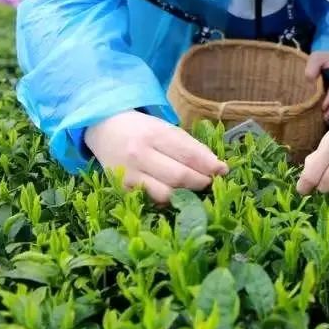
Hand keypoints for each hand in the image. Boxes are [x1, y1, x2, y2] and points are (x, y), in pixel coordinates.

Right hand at [83, 110, 228, 204]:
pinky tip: (175, 193)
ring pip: (166, 193)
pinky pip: (152, 200)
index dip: (210, 166)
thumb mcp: (166, 129)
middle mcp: (140, 154)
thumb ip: (191, 147)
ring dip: (186, 194)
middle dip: (201, 182)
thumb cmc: (143, 129)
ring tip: (194, 189)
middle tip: (211, 182)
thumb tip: (218, 167)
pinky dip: (168, 199)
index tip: (223, 171)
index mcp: (155, 134)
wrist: (105, 128)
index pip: (189, 154)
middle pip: (179, 176)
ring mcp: (129, 174)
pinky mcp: (122, 189)